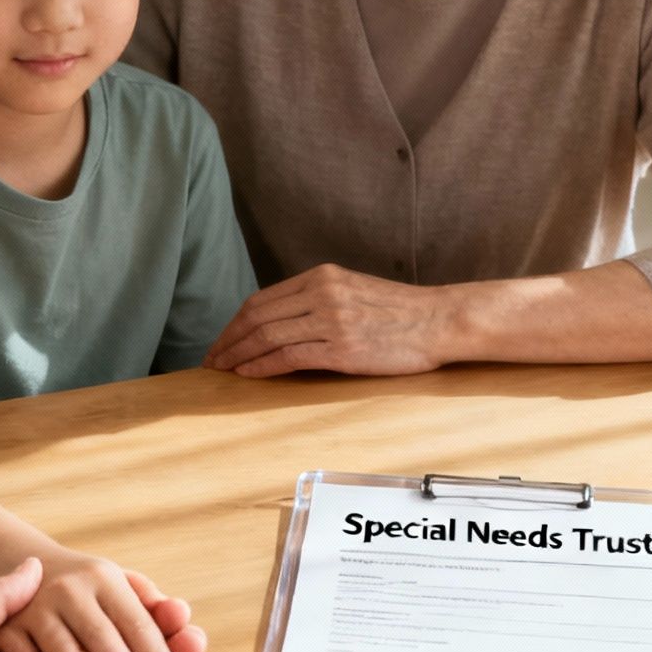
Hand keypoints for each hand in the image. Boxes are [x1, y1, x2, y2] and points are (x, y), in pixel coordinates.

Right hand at [0, 552, 202, 651]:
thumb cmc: (79, 592)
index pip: (138, 623)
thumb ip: (146, 606)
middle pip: (104, 636)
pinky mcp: (3, 629)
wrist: (5, 563)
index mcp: (103, 577)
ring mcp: (33, 609)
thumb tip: (184, 618)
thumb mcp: (110, 587)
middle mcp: (68, 589)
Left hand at [204, 263, 450, 376]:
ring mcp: (331, 320)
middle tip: (212, 359)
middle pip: (257, 317)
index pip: (263, 299)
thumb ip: (318, 300)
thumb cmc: (400, 312)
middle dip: (228, 340)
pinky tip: (248, 375)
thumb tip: (282, 323)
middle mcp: (322, 293)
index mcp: (321, 277)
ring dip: (239, 355)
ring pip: (267, 336)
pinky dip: (262, 366)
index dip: (235, 323)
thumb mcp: (353, 290)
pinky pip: (289, 357)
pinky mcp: (342, 348)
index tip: (222, 340)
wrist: (439, 321)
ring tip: (223, 370)